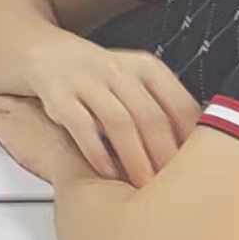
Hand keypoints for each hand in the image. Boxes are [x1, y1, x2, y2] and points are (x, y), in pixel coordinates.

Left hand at [0, 95, 96, 187]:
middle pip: (14, 94)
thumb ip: (79, 124)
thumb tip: (78, 131)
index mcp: (59, 97)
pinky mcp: (6, 128)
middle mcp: (37, 100)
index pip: (34, 91)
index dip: (28, 97)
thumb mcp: (89, 132)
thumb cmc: (93, 157)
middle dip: (7, 99)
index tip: (24, 101)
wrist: (83, 169)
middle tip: (2, 102)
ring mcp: (20, 112)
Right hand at [12, 34, 199, 186]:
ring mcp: (85, 78)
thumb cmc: (95, 76)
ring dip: (134, 158)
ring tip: (142, 187)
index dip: (190, 139)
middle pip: (150, 115)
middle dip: (164, 156)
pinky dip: (96, 151)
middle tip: (172, 188)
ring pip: (118, 121)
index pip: (178, 102)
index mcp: (144, 66)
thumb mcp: (133, 80)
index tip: (198, 167)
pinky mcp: (57, 92)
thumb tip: (196, 153)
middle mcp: (117, 68)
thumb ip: (160, 108)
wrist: (41, 51)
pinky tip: (105, 172)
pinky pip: (80, 124)